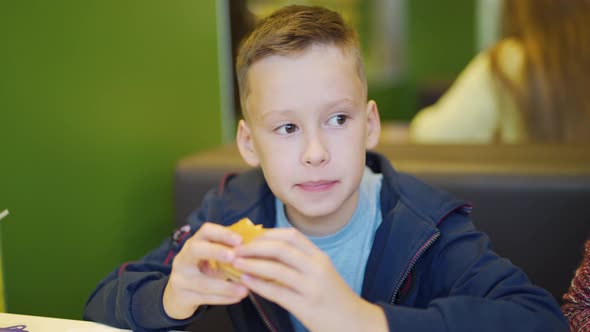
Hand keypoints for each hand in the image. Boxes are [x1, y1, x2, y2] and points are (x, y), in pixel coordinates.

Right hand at [162, 222, 248, 319]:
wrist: (178, 295)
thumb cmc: (201, 271)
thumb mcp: (211, 259)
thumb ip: (227, 254)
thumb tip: (254, 251)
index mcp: (194, 243)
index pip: (205, 231)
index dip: (222, 233)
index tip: (240, 240)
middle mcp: (183, 258)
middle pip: (196, 249)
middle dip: (216, 251)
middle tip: (234, 257)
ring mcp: (180, 278)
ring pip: (202, 282)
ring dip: (226, 286)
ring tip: (244, 290)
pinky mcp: (182, 296)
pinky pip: (205, 298)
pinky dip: (223, 299)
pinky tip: (236, 298)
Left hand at [233, 228, 386, 331]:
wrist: (355, 324)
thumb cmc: (333, 299)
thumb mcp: (321, 273)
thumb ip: (299, 261)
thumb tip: (266, 251)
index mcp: (319, 257)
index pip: (291, 235)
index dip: (267, 233)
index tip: (250, 237)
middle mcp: (317, 268)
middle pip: (281, 248)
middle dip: (254, 246)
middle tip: (237, 249)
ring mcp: (312, 287)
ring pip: (276, 269)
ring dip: (252, 264)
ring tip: (235, 263)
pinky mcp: (306, 306)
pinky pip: (277, 292)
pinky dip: (258, 285)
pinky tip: (246, 282)